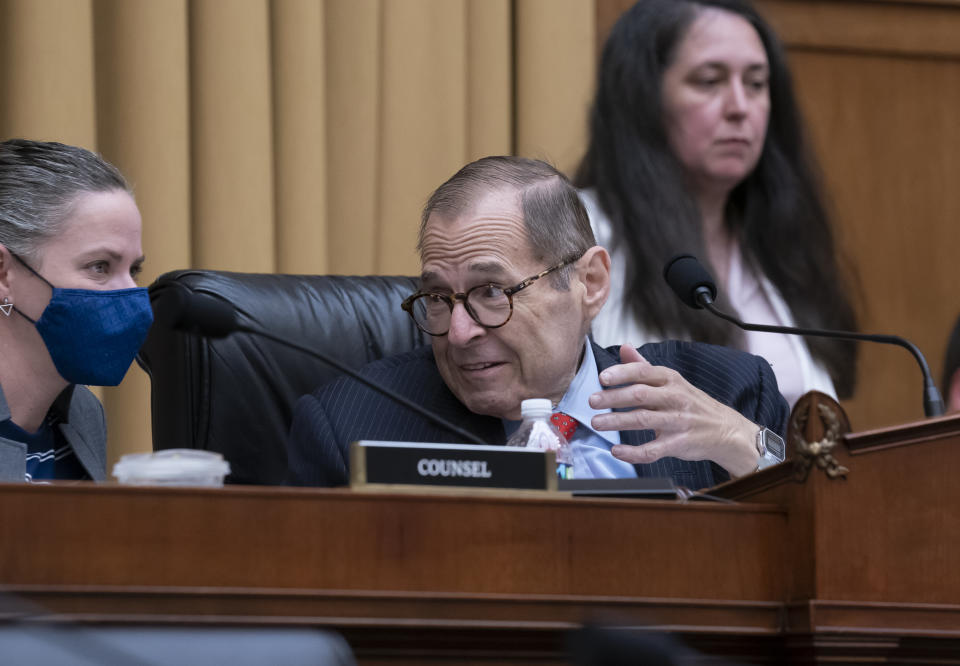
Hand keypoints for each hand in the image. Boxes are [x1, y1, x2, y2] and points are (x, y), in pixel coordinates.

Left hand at [589, 345, 759, 476]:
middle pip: (639, 395)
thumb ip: (644, 367)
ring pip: (643, 420)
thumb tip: (624, 348)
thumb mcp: (672, 381)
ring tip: (597, 423)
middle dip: (613, 397)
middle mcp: (675, 398)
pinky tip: (617, 450)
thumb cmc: (692, 405)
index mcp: (671, 380)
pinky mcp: (679, 444)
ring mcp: (678, 422)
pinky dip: (633, 452)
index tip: (602, 378)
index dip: (621, 373)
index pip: (643, 372)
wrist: (726, 431)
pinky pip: (653, 449)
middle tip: (592, 401)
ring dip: (617, 421)